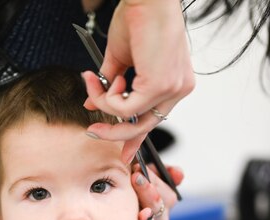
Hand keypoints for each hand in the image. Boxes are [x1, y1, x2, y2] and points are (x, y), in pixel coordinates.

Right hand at [82, 0, 194, 163]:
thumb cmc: (137, 17)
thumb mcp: (121, 58)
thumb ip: (109, 84)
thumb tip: (91, 103)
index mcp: (174, 81)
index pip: (155, 117)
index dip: (136, 138)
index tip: (124, 152)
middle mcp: (178, 88)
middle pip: (145, 125)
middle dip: (114, 132)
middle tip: (92, 129)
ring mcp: (172, 88)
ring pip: (132, 119)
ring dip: (105, 105)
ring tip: (94, 82)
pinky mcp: (160, 86)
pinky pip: (125, 109)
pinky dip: (108, 99)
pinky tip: (106, 80)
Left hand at [132, 163, 183, 219]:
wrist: (122, 200)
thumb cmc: (137, 187)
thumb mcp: (150, 175)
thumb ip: (165, 171)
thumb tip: (178, 174)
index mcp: (166, 203)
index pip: (167, 194)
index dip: (154, 181)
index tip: (139, 169)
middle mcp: (160, 219)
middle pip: (159, 209)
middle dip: (148, 193)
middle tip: (136, 179)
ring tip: (143, 212)